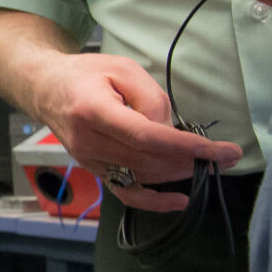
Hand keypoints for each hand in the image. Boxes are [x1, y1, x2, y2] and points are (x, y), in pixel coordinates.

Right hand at [29, 50, 240, 211]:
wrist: (46, 90)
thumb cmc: (85, 75)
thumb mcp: (123, 69)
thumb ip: (151, 98)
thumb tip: (170, 131)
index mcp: (93, 110)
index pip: (145, 136)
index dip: (184, 147)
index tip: (217, 150)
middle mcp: (88, 141)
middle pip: (147, 160)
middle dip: (191, 161)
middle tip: (225, 155)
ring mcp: (89, 160)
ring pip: (141, 176)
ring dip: (179, 174)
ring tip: (209, 165)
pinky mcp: (93, 169)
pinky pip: (124, 192)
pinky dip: (152, 201)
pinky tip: (178, 201)